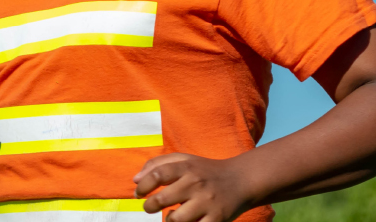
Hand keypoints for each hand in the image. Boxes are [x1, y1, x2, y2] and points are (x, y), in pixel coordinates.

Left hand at [133, 153, 253, 221]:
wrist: (240, 180)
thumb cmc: (205, 171)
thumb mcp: (184, 160)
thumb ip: (158, 164)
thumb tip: (135, 180)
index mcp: (187, 167)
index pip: (158, 174)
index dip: (143, 185)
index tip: (138, 193)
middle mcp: (196, 183)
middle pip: (163, 199)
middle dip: (150, 206)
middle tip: (149, 207)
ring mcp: (207, 202)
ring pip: (176, 220)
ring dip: (168, 220)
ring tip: (170, 215)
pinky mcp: (216, 220)